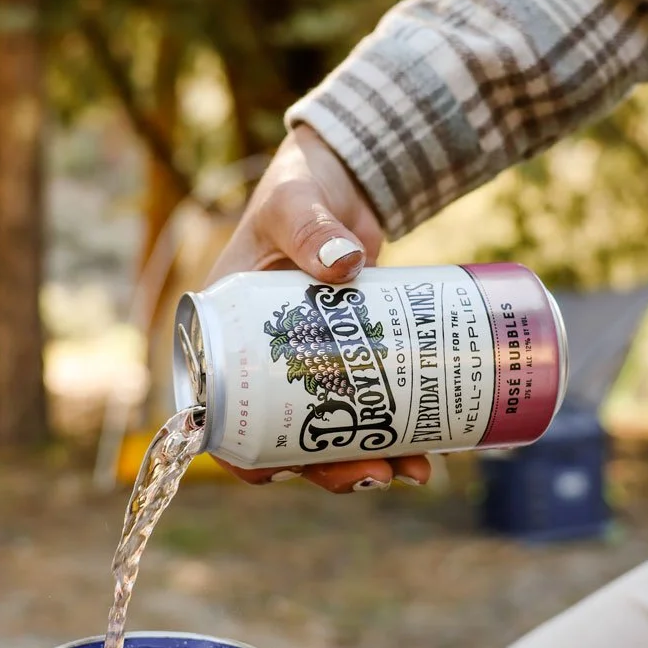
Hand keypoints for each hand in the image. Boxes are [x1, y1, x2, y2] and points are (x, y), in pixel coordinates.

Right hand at [208, 125, 431, 491]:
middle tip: (376, 472)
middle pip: (285, 434)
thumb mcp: (294, 203)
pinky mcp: (350, 354)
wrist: (344, 175)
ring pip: (331, 428)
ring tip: (415, 470)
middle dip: (328, 465)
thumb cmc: (299, 185)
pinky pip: (366, 401)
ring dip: (368, 456)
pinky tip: (428, 448)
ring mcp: (310, 360)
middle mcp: (263, 357)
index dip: (243, 452)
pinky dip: (393, 427)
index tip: (279, 472)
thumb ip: (311, 226)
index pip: (218, 410)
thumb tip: (344, 264)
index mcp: (226, 331)